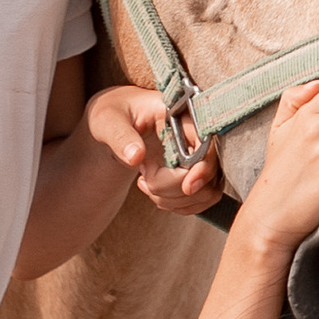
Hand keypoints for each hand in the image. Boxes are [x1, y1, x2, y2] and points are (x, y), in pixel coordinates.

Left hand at [86, 85, 225, 214]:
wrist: (115, 122)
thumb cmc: (112, 113)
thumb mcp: (108, 120)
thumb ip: (120, 136)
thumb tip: (136, 156)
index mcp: (183, 114)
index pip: (210, 144)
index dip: (204, 169)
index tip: (187, 187)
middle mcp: (199, 134)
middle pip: (210, 174)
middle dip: (174, 188)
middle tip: (144, 179)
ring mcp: (200, 155)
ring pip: (207, 192)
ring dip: (175, 200)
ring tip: (146, 184)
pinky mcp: (197, 171)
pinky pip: (201, 199)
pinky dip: (178, 205)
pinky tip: (154, 191)